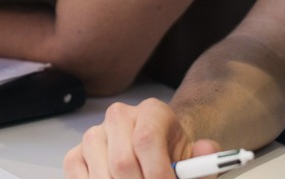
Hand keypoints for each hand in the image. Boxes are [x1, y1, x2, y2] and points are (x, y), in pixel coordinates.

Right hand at [63, 98, 220, 178]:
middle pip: (122, 162)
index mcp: (151, 111)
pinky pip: (79, 178)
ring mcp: (94, 135)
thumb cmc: (173, 156)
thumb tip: (207, 150)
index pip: (147, 140)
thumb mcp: (195, 158)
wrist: (158, 151)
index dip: (158, 173)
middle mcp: (119, 117)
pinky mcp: (76, 154)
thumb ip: (205, 160)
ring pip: (102, 174)